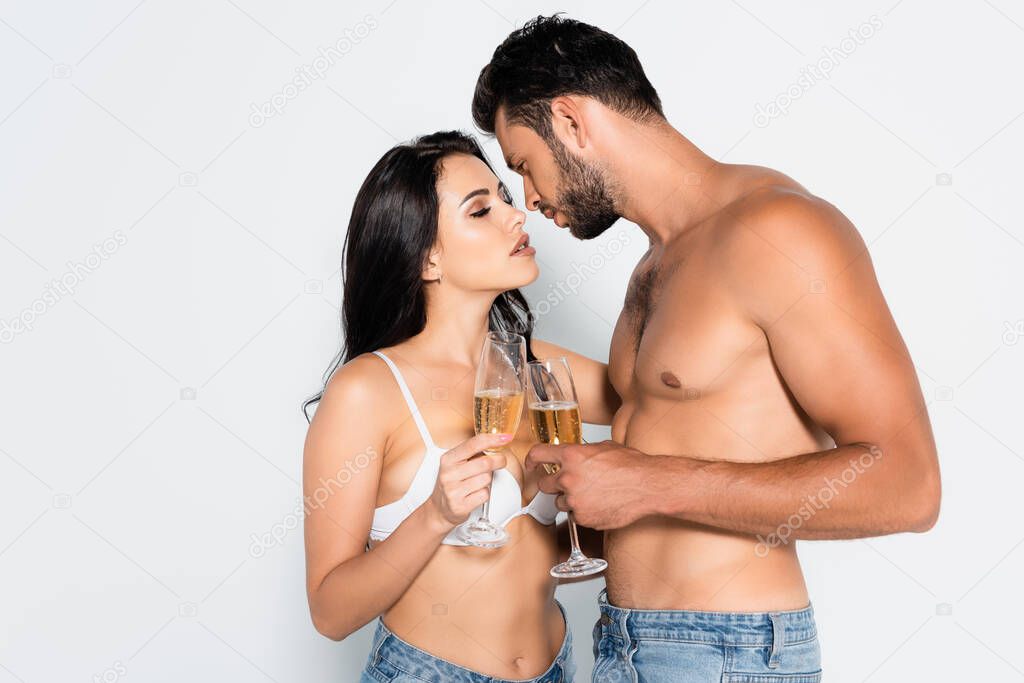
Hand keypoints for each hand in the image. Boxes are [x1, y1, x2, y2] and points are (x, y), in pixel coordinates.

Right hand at [425, 432, 510, 529]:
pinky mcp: (460, 506)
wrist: (439, 508)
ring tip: (479, 481)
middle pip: (485, 463)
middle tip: (501, 461)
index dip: (492, 439)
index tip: (505, 437)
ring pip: (486, 479)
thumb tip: (496, 442)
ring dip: (488, 480)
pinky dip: (485, 493)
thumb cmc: (452, 482)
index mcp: (448, 459)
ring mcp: (453, 490)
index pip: (473, 444)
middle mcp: (449, 474)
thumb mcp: (455, 463)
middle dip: (498, 461)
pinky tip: (475, 493)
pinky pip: (484, 494)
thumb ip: (472, 453)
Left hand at [525, 439, 654, 529]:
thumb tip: (573, 456)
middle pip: (544, 484)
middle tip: (569, 483)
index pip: (537, 454)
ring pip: (560, 502)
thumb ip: (581, 452)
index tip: (531, 465)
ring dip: (570, 499)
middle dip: (553, 484)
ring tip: (593, 494)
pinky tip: (600, 504)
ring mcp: (574, 500)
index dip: (531, 460)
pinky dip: (584, 512)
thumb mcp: (602, 447)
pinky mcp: (583, 518)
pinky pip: (575, 515)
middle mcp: (568, 478)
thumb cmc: (630, 465)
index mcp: (571, 456)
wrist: (647, 485)